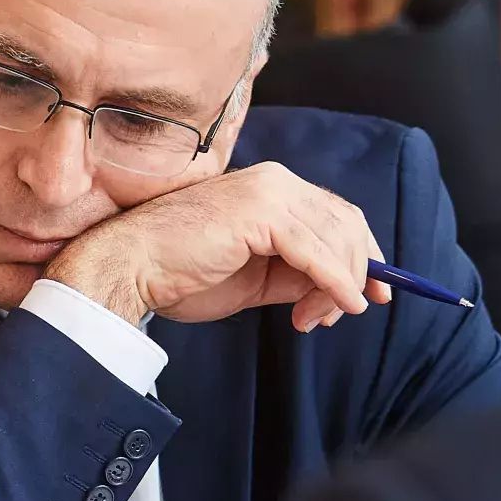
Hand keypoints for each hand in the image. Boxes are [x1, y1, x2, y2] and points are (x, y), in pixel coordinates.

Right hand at [46, 160, 391, 330]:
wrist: (129, 269)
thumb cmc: (178, 275)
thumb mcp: (251, 278)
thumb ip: (292, 275)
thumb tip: (336, 289)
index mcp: (269, 190)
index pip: (334, 214)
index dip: (362, 254)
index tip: (371, 294)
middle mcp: (274, 182)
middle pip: (345, 222)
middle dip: (358, 271)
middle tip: (349, 312)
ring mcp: (269, 193)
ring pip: (337, 237)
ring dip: (342, 285)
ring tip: (320, 319)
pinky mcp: (261, 213)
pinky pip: (318, 252)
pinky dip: (337, 282)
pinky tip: (339, 305)